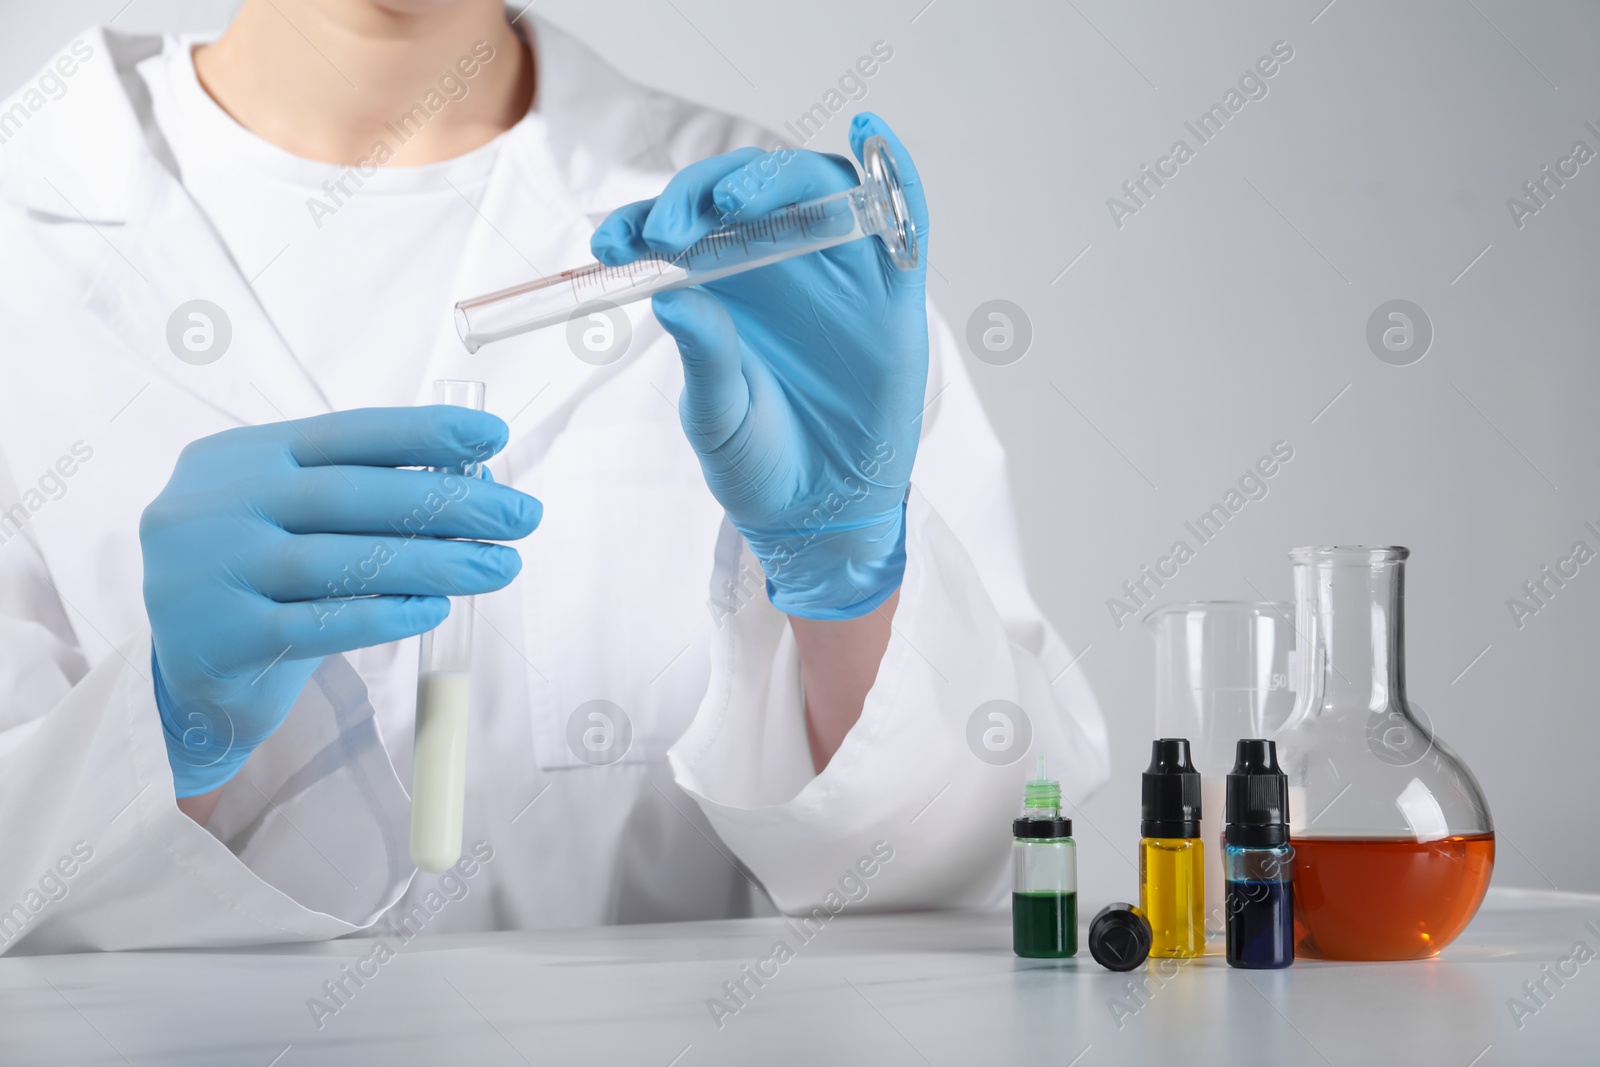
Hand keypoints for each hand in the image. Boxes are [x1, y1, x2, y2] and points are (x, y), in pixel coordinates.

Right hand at [140, 407, 540, 795]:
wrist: (188, 684)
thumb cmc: (264, 586)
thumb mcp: (300, 523)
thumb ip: (367, 496)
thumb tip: (474, 479)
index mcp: (238, 457)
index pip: (343, 433)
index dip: (423, 433)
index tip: (494, 436)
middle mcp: (214, 505)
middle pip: (351, 495)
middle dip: (449, 504)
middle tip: (522, 517)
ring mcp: (208, 572)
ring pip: (341, 561)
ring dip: (434, 562)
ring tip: (498, 567)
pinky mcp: (219, 640)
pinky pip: (319, 624)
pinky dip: (385, 615)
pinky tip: (434, 609)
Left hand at [591, 112, 929, 619]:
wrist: (816, 512)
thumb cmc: (759, 460)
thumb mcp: (717, 414)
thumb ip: (704, 355)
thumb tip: (670, 294)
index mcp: (723, 282)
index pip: (685, 223)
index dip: (646, 219)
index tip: (611, 244)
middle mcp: (779, 263)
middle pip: (747, 192)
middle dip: (700, 196)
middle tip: (668, 231)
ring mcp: (838, 273)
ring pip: (815, 191)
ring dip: (776, 181)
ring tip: (735, 204)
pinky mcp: (894, 293)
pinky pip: (903, 220)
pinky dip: (895, 172)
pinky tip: (873, 134)